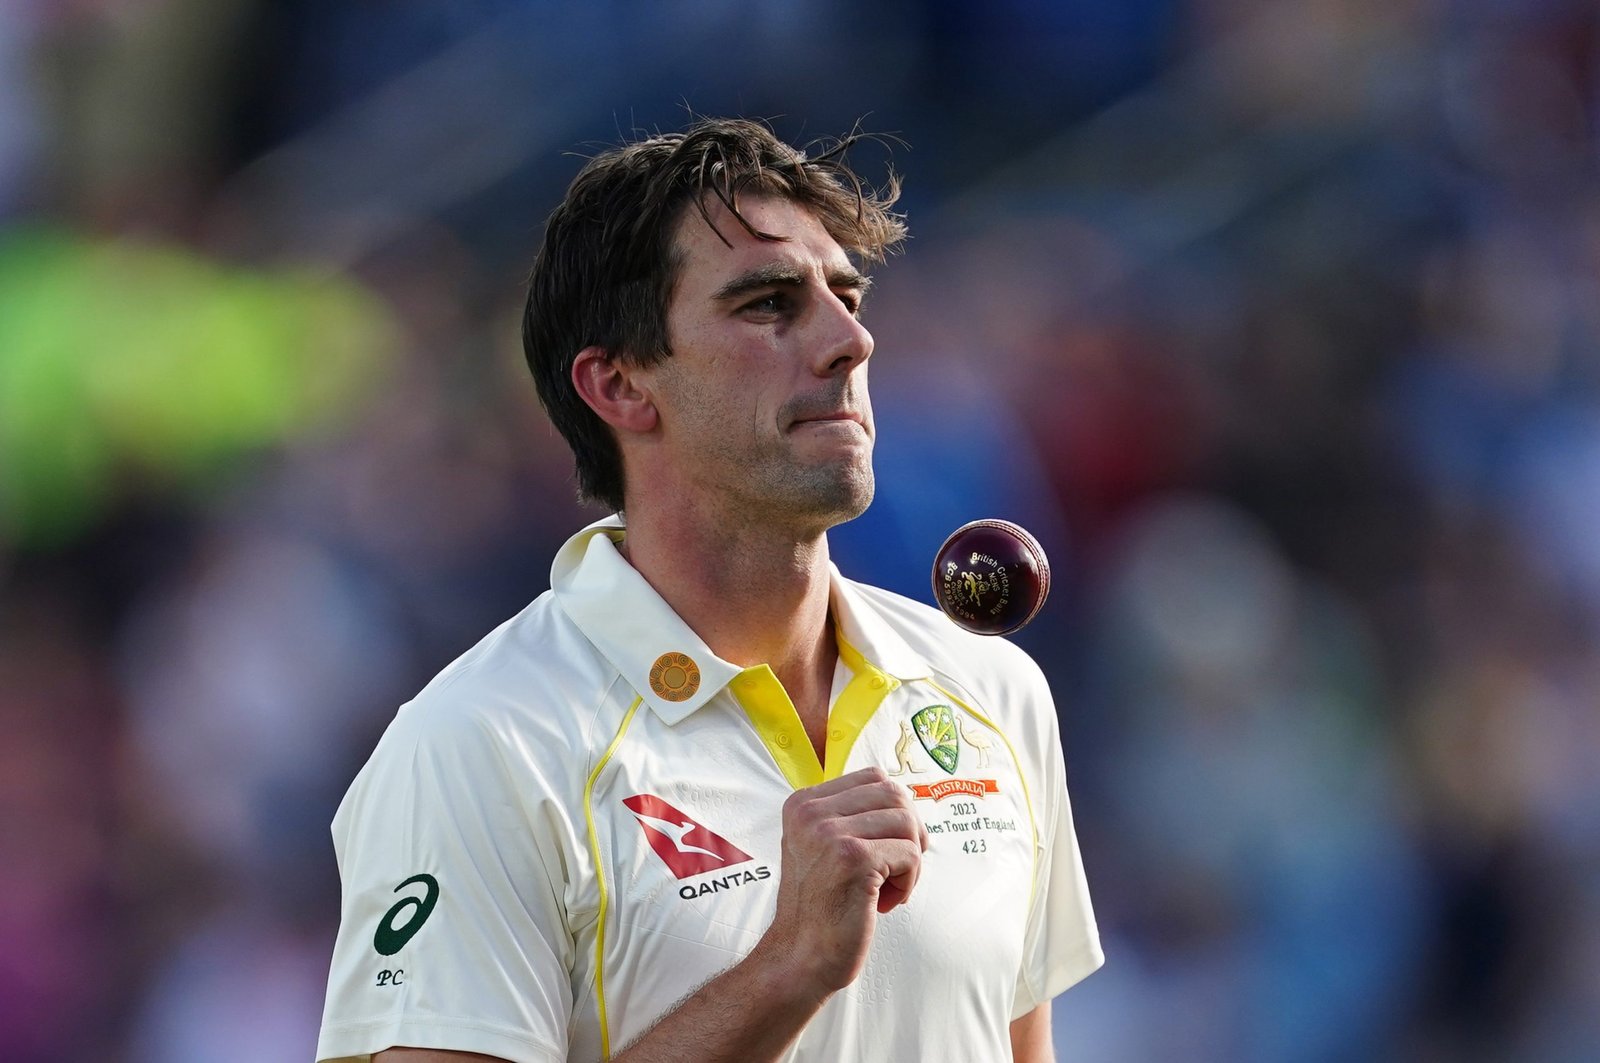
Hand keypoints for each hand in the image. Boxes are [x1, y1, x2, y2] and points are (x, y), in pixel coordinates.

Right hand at [757, 767, 928, 997]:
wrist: (801, 956)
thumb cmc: (821, 906)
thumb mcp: (820, 846)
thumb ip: (850, 816)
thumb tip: (904, 797)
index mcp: (803, 804)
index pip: (873, 777)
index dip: (894, 810)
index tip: (887, 844)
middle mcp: (812, 812)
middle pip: (894, 795)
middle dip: (909, 831)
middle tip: (898, 866)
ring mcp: (830, 833)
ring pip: (906, 823)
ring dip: (909, 860)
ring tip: (888, 887)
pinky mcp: (854, 859)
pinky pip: (910, 855)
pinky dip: (909, 882)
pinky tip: (886, 902)